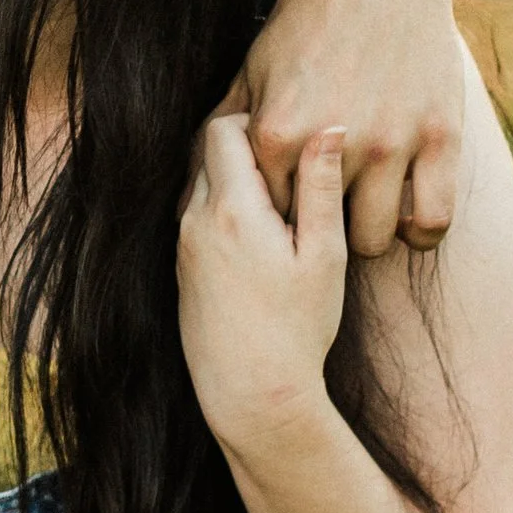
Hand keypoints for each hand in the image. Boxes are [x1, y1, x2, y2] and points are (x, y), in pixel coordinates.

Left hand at [178, 117, 349, 457]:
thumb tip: (331, 125)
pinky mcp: (181, 267)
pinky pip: (195, 214)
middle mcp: (195, 220)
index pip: (223, 127)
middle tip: (289, 153)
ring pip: (199, 182)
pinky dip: (222, 206)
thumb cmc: (297, 329)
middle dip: (245, 142)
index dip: (256, 117)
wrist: (251, 395)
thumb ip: (322, 188)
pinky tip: (260, 229)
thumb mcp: (323, 256)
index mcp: (231, 209)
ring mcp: (183, 244)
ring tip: (279, 194)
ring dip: (233, 176)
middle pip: (206, 150)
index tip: (291, 128)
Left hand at [241, 0, 463, 254]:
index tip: (285, 209)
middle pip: (319, 235)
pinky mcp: (441, 136)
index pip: (268, 214)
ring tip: (364, 208)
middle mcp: (332, 142)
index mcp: (278, 131)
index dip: (276, 218)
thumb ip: (225, 129)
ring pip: (376, 238)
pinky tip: (406, 210)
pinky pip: (433, 221)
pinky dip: (419, 230)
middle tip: (326, 211)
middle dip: (319, 229)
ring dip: (367, 231)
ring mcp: (390, 141)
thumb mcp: (254, 69)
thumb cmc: (307, 17)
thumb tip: (190, 184)